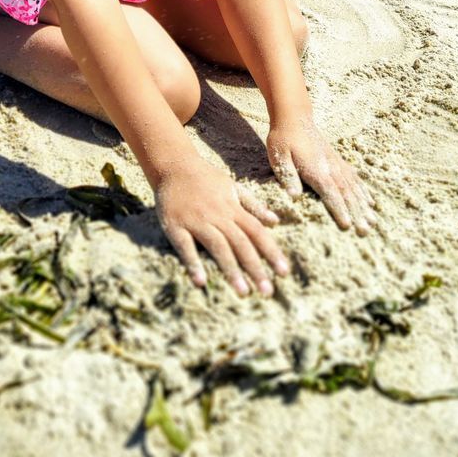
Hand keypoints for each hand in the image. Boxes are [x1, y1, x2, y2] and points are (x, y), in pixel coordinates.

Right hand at [154, 157, 289, 297]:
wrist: (173, 165)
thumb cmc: (205, 178)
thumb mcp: (232, 187)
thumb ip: (253, 205)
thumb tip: (275, 221)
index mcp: (232, 208)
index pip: (257, 232)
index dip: (271, 252)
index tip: (284, 272)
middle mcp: (218, 215)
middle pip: (240, 243)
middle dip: (255, 267)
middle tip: (267, 292)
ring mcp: (196, 220)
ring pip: (218, 246)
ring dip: (231, 269)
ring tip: (243, 292)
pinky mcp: (175, 225)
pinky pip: (185, 246)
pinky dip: (193, 263)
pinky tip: (200, 282)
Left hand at [267, 117, 376, 233]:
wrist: (294, 118)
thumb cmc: (283, 139)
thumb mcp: (279, 156)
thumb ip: (287, 176)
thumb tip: (293, 197)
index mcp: (315, 169)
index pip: (330, 193)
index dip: (338, 210)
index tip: (347, 226)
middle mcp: (330, 168)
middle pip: (346, 193)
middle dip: (356, 213)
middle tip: (365, 231)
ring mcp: (336, 164)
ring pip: (353, 187)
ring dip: (363, 205)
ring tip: (373, 221)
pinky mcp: (338, 161)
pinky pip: (354, 178)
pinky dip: (363, 191)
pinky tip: (370, 202)